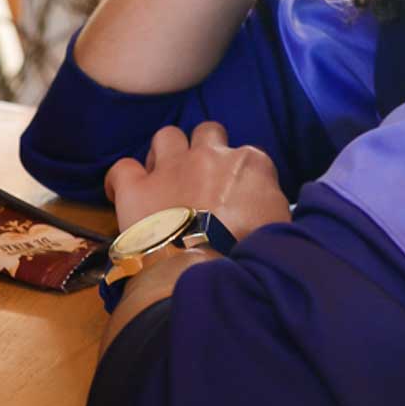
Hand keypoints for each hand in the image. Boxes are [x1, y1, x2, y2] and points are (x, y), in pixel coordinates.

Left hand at [104, 122, 290, 244]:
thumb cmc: (249, 254)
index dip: (241, 177)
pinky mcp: (137, 188)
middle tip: (203, 179)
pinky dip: (124, 179)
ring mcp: (170, 167)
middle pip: (207, 132)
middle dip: (204, 149)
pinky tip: (127, 192)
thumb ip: (273, 205)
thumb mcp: (281, 226)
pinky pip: (122, 169)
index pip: (249, 157)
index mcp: (249, 163)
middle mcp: (210, 154)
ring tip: (167, 177)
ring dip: (167, 153)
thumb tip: (266, 207)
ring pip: (167, 136)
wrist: (204, 273)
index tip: (239, 198)